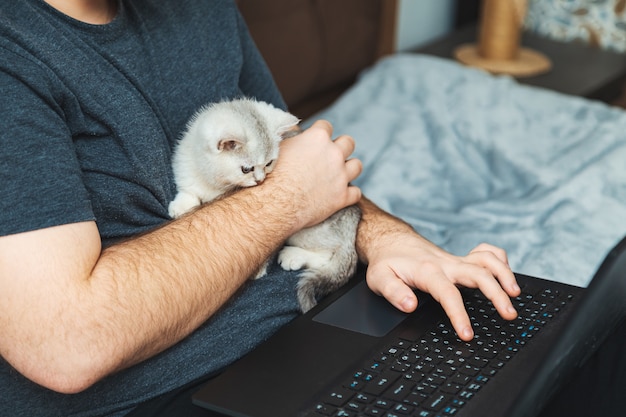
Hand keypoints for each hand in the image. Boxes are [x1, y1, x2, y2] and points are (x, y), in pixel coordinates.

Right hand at [269, 120, 362, 229]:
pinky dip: (349, 194)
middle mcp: (333, 154)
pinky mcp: (342, 197)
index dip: (320, 132)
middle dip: (341, 147)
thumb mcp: (278, 148)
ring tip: (339, 174)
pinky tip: (340, 195)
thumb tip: (292, 133)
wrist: (274, 205)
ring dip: (349, 168)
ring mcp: (340, 176)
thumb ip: (292, 140)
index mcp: (317, 138)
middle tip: (330, 156)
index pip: (326, 126)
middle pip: (348, 142)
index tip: (316, 140)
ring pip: (357, 166)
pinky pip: (356, 193)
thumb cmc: (271, 176)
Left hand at [366, 236, 519, 340]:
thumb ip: (393, 292)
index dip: (459, 315)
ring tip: (516, 295)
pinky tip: (506, 275)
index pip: (448, 294)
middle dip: (496, 294)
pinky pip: (485, 253)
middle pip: (478, 274)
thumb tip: (410, 305)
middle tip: (509, 314)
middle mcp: (446, 264)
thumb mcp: (378, 279)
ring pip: (487, 262)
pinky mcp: (461, 260)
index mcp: (427, 271)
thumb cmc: (386, 262)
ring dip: (505, 275)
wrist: (390, 242)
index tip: (467, 334)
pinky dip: (500, 260)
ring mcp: (456, 261)